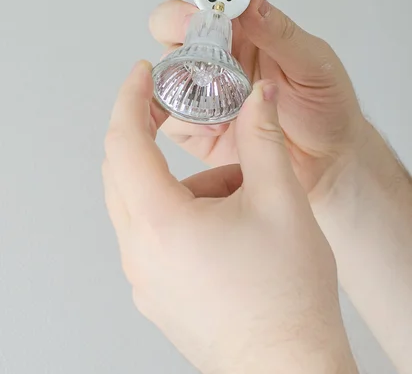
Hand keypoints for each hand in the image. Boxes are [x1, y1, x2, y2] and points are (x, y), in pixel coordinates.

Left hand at [103, 61, 356, 373]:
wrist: (289, 369)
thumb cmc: (286, 298)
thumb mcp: (281, 200)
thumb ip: (262, 136)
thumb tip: (257, 96)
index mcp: (161, 223)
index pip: (124, 142)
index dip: (131, 98)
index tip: (142, 74)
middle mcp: (140, 252)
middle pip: (125, 171)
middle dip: (149, 133)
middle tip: (177, 111)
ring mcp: (144, 277)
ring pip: (147, 203)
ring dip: (186, 183)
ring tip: (241, 195)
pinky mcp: (156, 292)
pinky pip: (155, 233)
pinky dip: (183, 212)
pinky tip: (231, 225)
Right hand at [149, 0, 366, 198]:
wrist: (327, 161)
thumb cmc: (325, 105)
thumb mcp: (312, 62)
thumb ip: (279, 31)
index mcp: (246, 30)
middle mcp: (218, 55)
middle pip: (173, 24)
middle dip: (176, 19)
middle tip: (195, 25)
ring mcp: (203, 90)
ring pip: (166, 68)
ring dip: (178, 68)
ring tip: (210, 79)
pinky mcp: (196, 128)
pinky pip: (170, 116)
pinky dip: (184, 117)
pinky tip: (216, 126)